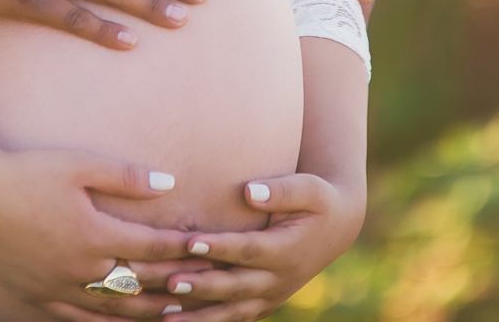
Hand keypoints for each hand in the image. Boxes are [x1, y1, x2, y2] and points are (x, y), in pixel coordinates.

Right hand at [0, 140, 195, 309]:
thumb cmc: (25, 171)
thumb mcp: (78, 163)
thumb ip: (125, 177)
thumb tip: (169, 183)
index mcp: (94, 234)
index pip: (152, 247)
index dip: (183, 248)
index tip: (208, 246)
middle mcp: (80, 268)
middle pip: (140, 285)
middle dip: (176, 285)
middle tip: (205, 285)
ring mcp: (57, 287)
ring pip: (114, 309)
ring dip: (147, 310)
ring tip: (175, 311)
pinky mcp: (36, 295)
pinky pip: (78, 318)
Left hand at [49, 175, 363, 320]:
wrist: (336, 228)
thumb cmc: (318, 201)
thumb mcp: (309, 190)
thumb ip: (281, 191)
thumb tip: (249, 191)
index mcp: (285, 251)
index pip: (247, 250)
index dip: (219, 247)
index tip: (190, 240)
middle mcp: (276, 280)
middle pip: (231, 286)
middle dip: (198, 284)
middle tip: (165, 279)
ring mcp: (267, 297)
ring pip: (228, 311)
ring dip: (195, 313)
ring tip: (161, 311)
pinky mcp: (259, 304)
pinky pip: (229, 318)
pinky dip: (204, 321)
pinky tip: (171, 320)